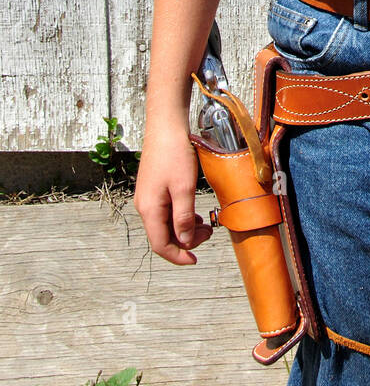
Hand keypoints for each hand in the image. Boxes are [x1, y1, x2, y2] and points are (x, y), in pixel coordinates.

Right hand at [134, 125, 212, 264]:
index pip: (160, 244)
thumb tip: (184, 242)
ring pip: (165, 224)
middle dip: (185, 241)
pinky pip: (166, 212)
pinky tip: (194, 212)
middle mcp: (145, 206)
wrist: (166, 126)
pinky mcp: (154, 188)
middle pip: (163, 236)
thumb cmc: (175, 154)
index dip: (178, 256)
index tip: (195, 260)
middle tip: (208, 233)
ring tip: (204, 224)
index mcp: (149, 209)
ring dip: (184, 229)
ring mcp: (148, 197)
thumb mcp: (184, 188)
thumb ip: (183, 218)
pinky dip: (181, 217)